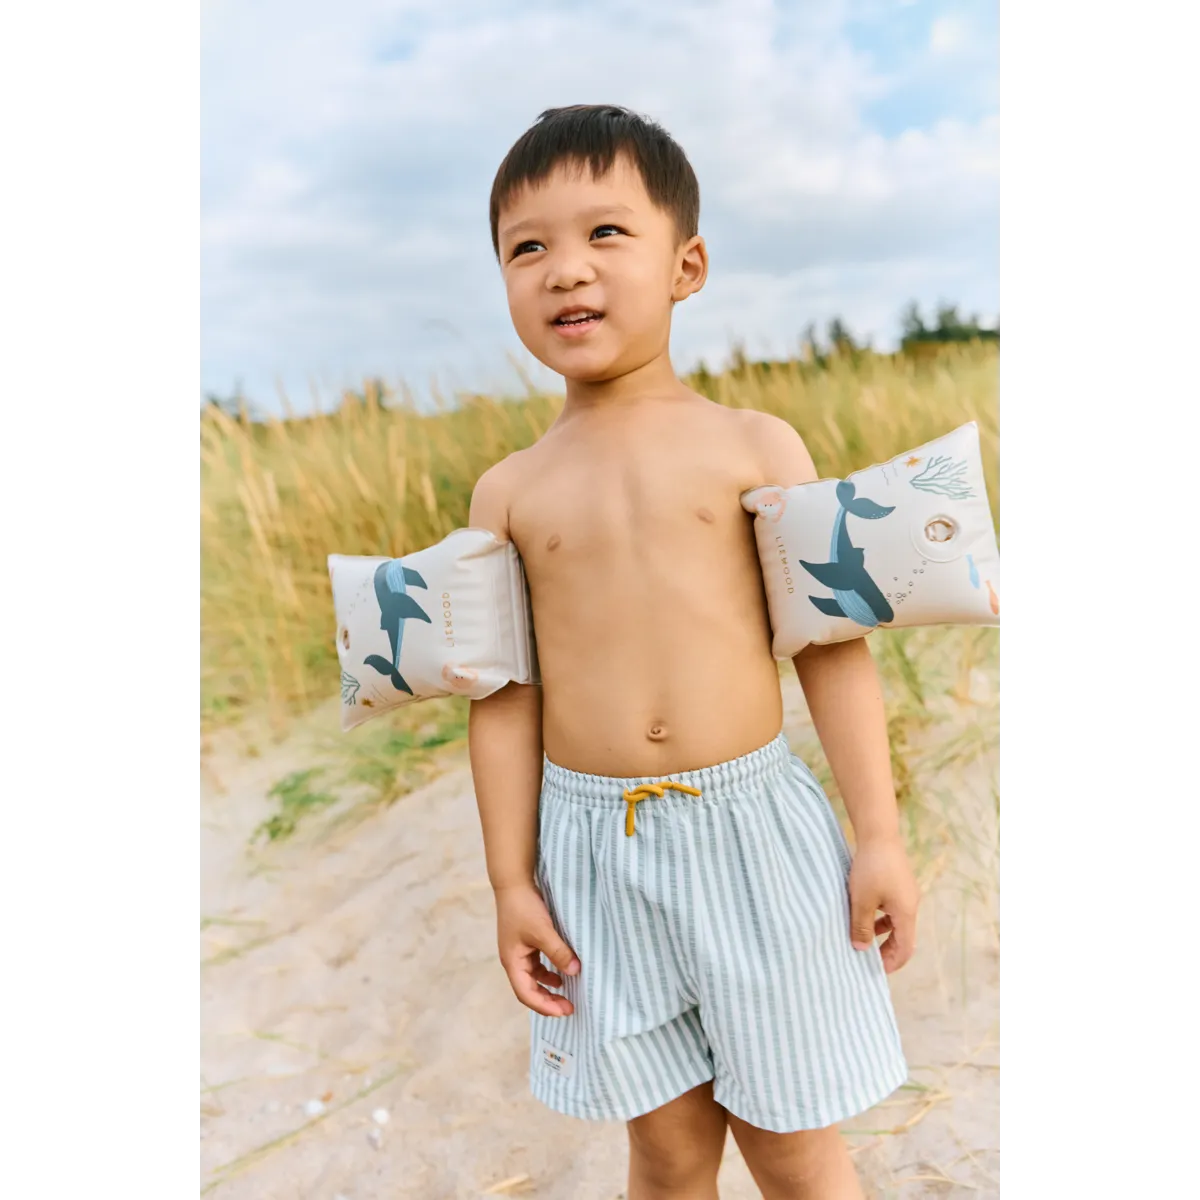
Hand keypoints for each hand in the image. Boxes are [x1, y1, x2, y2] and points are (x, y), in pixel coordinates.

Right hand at [495, 883, 580, 1016]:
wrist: (513, 883)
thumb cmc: (523, 907)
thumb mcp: (543, 931)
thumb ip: (558, 952)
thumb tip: (575, 971)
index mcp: (512, 962)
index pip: (526, 994)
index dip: (545, 1006)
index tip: (565, 1011)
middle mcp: (513, 960)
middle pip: (529, 990)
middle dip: (548, 1001)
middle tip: (569, 1008)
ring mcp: (519, 951)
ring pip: (533, 978)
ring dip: (549, 987)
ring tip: (567, 994)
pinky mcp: (525, 942)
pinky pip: (537, 965)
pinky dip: (549, 972)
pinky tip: (561, 972)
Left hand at [848, 836, 918, 973]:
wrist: (879, 835)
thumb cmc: (870, 869)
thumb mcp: (862, 900)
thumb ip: (861, 926)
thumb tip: (861, 949)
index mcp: (906, 913)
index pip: (905, 948)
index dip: (892, 962)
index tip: (876, 971)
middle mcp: (911, 905)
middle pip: (903, 936)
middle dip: (887, 950)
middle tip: (868, 959)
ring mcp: (906, 893)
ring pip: (896, 922)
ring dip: (882, 933)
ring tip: (862, 939)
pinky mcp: (898, 883)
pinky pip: (892, 908)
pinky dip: (881, 917)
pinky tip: (865, 915)